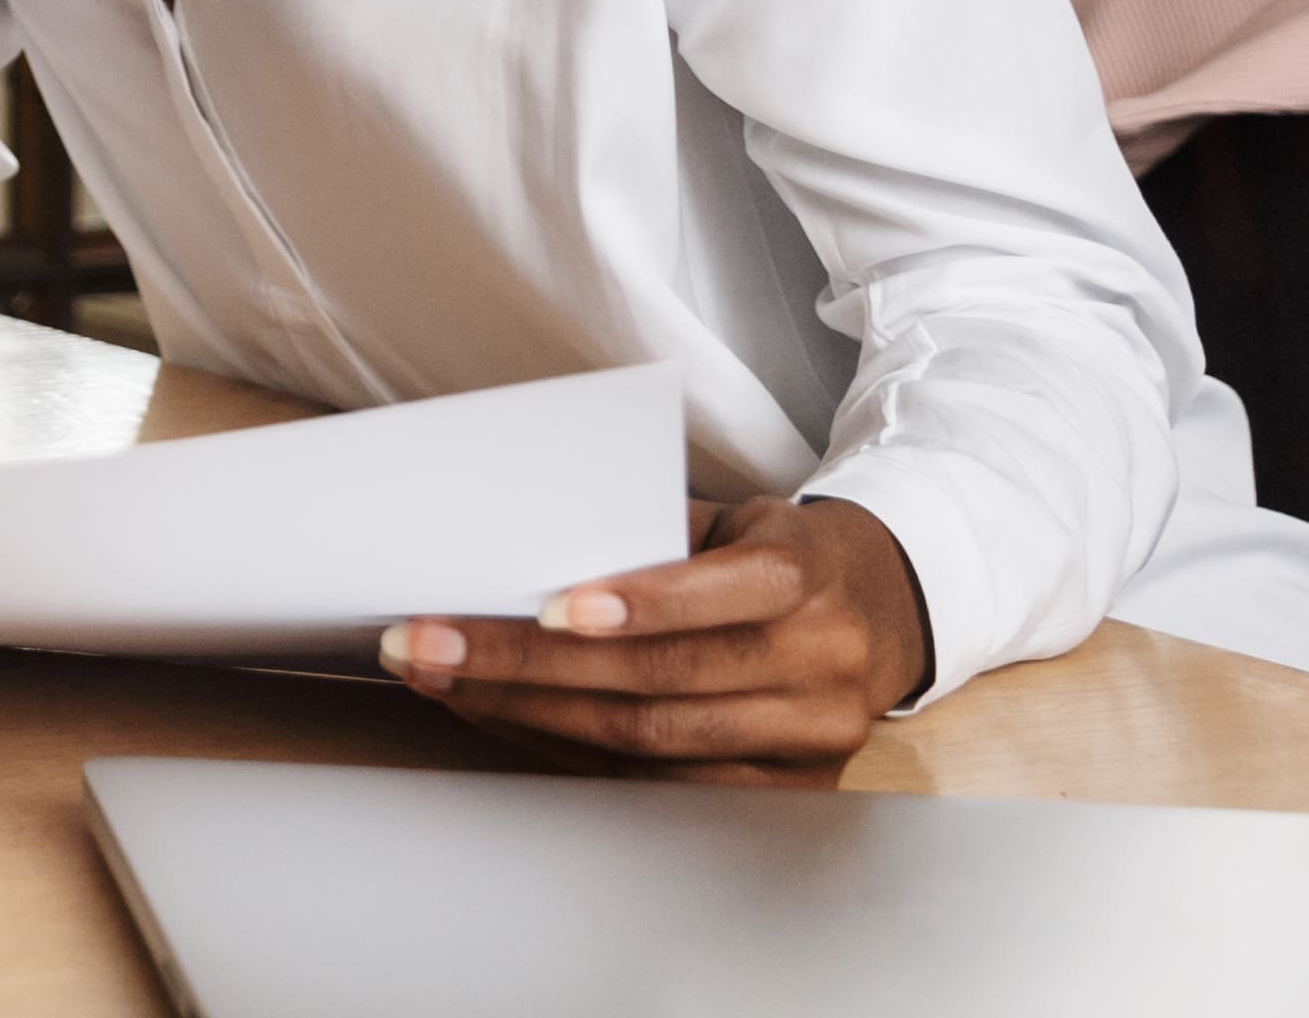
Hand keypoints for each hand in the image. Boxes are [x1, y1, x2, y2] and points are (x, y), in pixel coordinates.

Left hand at [379, 495, 934, 784]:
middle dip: (529, 665)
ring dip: (530, 713)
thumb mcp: (731, 521)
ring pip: (652, 739)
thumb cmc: (774, 551)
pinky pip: (662, 782)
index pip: (723, 592)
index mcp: (807, 574)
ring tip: (443, 683)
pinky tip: (505, 721)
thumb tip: (514, 544)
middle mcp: (819, 663)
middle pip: (661, 679)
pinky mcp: (792, 788)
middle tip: (428, 645)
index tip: (548, 607)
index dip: (640, 603)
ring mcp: (811, 736)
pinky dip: (573, 751)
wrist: (881, 610)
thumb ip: (646, 534)